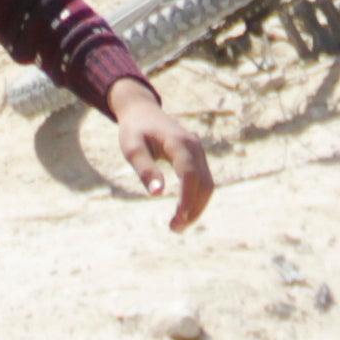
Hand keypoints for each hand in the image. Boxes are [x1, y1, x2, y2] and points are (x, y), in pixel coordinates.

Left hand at [102, 73, 215, 228]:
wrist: (142, 111)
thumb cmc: (134, 130)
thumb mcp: (132, 148)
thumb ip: (145, 169)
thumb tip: (157, 194)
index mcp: (178, 142)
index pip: (190, 174)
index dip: (188, 198)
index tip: (179, 219)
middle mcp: (194, 146)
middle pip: (205, 183)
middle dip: (194, 209)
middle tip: (175, 228)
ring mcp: (198, 151)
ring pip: (208, 184)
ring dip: (197, 207)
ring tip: (178, 225)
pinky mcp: (197, 157)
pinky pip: (204, 181)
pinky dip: (197, 198)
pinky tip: (183, 211)